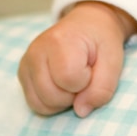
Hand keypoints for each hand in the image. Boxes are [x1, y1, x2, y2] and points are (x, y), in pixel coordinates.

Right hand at [17, 1, 136, 117]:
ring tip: (72, 80)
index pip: (69, 79)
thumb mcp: (113, 59)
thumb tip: (81, 111)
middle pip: (52, 96)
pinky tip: (61, 85)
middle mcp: (36, 51)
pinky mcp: (23, 74)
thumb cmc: (101, 40)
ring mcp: (26, 63)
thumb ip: (103, 87)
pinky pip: (35, 103)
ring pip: (40, 105)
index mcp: (59, 41)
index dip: (86, 81)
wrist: (87, 24)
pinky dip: (52, 102)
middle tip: (84, 74)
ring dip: (62, 101)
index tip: (91, 66)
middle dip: (73, 94)